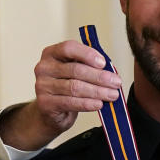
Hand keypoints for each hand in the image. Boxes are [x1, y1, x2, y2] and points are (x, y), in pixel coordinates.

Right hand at [1, 40, 121, 149]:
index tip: (104, 63)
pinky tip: (99, 104)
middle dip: (99, 77)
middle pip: (75, 70)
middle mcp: (43, 67)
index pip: (68, 48)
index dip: (87, 54)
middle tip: (116, 83)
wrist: (52, 112)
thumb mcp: (76, 71)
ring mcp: (42, 85)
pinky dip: (87, 103)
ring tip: (112, 95)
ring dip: (97, 91)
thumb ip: (89, 66)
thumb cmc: (68, 86)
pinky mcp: (45, 103)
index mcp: (51, 53)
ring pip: (74, 87)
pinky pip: (70, 102)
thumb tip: (110, 71)